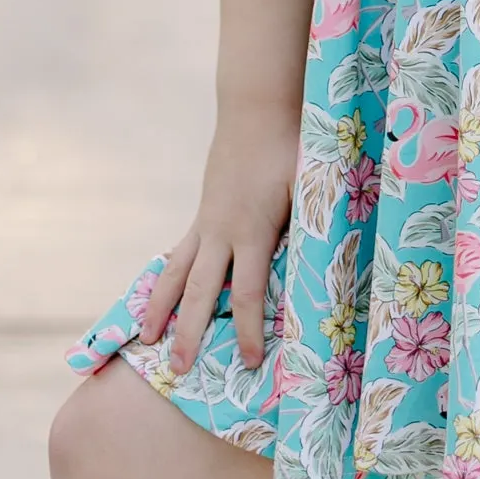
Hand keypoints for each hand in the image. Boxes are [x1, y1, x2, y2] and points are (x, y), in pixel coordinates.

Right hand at [138, 105, 300, 373]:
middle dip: (191, 333)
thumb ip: (311, 222)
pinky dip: (165, 277)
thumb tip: (332, 259)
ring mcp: (206, 222)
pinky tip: (156, 297)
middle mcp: (221, 232)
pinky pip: (179, 253)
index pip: (250, 293)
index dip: (250, 330)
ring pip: (177, 274)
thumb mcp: (308, 184)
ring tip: (148, 339)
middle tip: (181, 370)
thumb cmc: (289, 146)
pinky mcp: (202, 213)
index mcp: (252, 231)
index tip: (250, 362)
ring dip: (161, 308)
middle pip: (202, 292)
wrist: (255, 108)